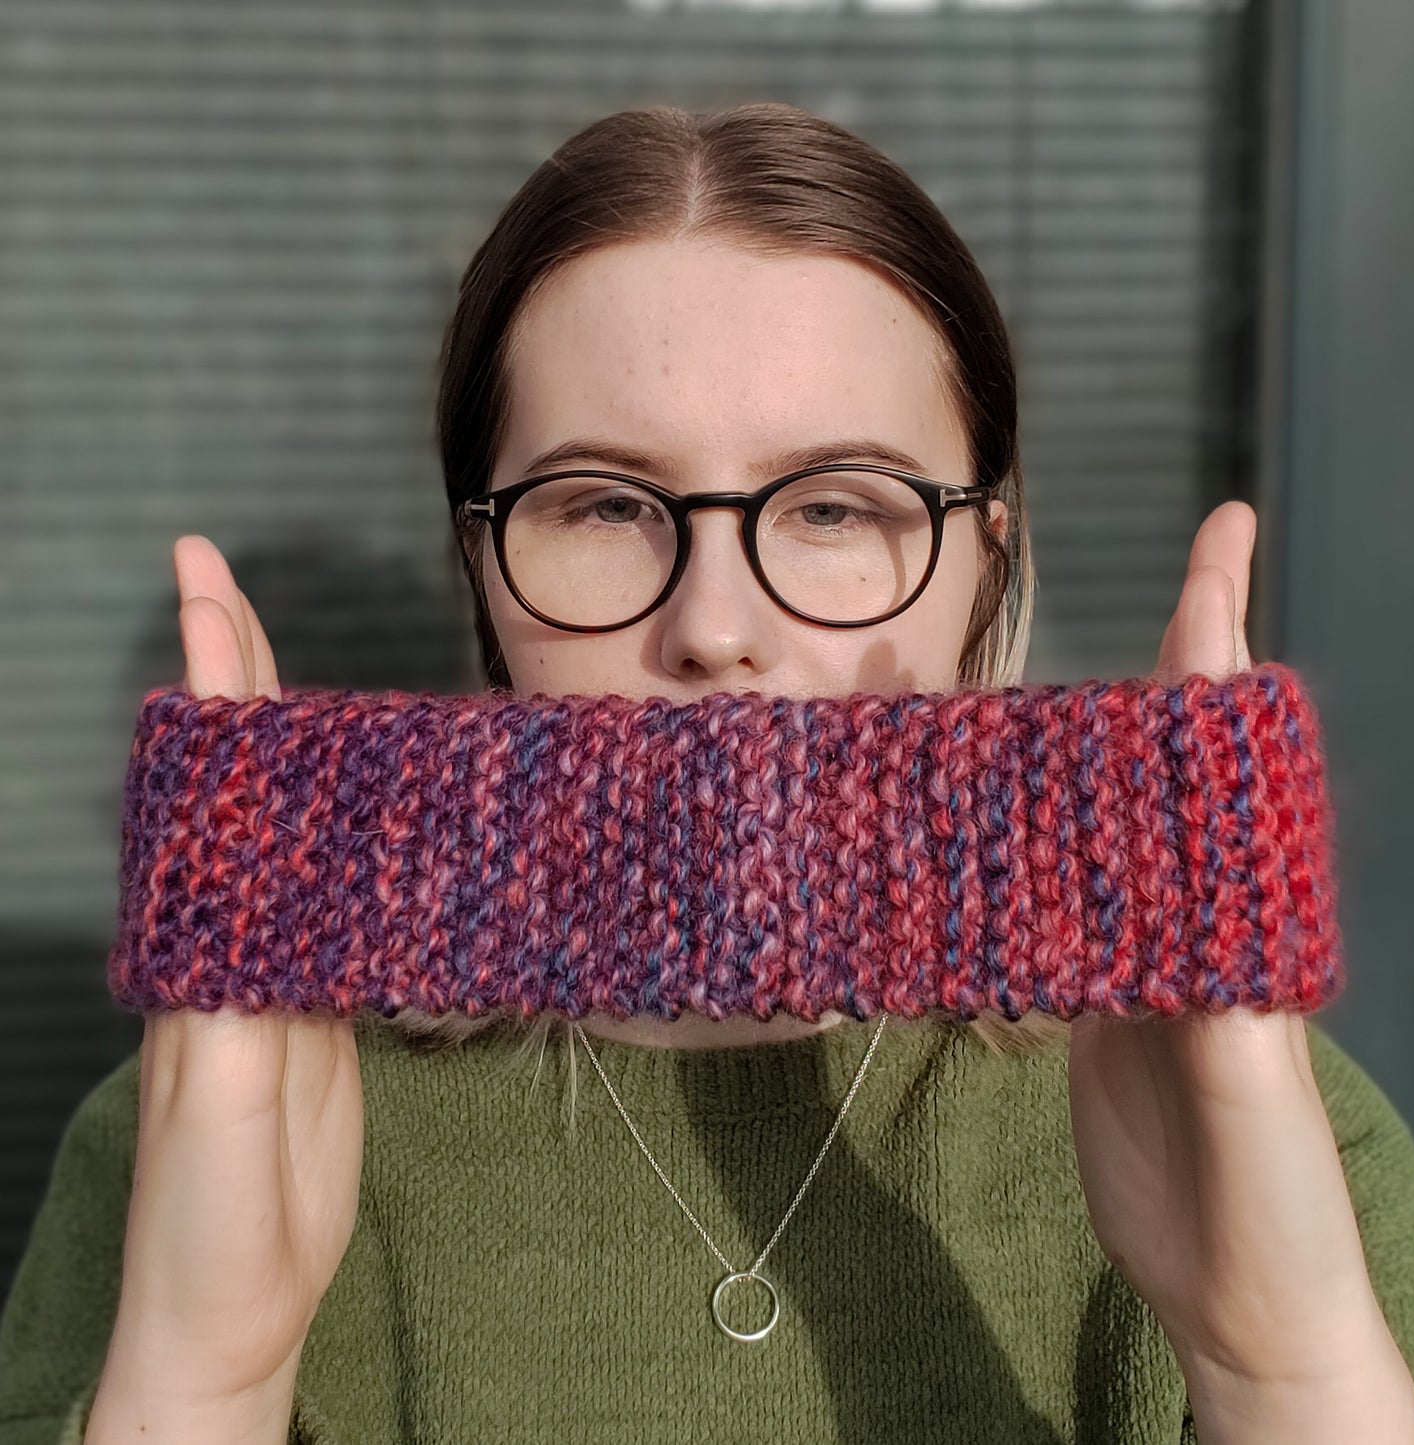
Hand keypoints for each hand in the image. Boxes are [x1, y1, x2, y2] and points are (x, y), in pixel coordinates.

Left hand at [101, 536, 364, 1404]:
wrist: (229, 1305)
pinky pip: (332, 892)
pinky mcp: (319, 1005)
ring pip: (283, 827)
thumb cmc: (211, 1221)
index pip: (209, 790)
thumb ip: (243, 1017)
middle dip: (231, 680)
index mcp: (200, 951)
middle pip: (236, 786)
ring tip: (290, 663)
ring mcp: (276, 968)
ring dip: (287, 740)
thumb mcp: (228, 1121)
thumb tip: (264, 911)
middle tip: (227, 582)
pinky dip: (348, 832)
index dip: (213, 685)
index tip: (204, 586)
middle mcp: (231, 941)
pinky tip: (366, 811)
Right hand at [1065, 502, 1380, 1386]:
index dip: (1220, 647)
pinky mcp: (1088, 997)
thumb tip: (1199, 935)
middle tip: (1101, 585)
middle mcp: (1190, 917)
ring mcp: (1136, 952)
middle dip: (1138, 666)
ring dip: (1047, 749)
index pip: (1228, 763)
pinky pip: (1045, 900)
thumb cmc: (1272, 1212)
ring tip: (980, 688)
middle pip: (1154, 769)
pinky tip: (966, 822)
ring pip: (1088, 824)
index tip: (1224, 543)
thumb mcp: (1256, 1122)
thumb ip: (1231, 1033)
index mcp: (1243, 924)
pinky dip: (1007, 846)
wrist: (1239, 1296)